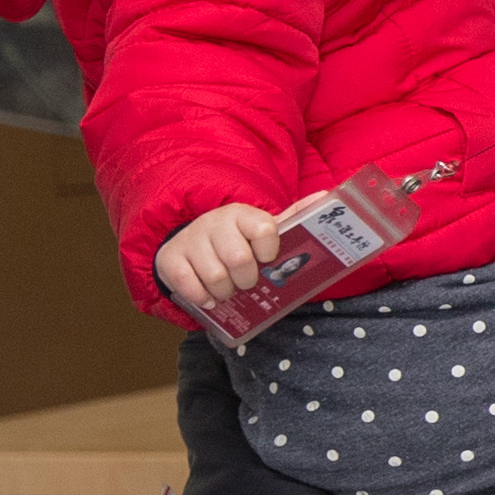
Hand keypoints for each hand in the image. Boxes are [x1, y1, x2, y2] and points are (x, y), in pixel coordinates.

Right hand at [153, 202, 287, 319]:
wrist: (190, 243)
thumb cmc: (237, 241)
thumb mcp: (263, 229)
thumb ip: (293, 217)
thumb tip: (325, 196)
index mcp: (242, 214)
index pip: (263, 228)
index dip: (269, 250)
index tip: (267, 259)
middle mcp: (214, 222)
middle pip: (239, 259)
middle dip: (247, 279)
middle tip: (248, 282)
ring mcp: (190, 239)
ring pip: (214, 276)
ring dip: (226, 291)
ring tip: (228, 290)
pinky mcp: (169, 258)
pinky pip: (187, 284)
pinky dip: (202, 297)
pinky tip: (208, 297)